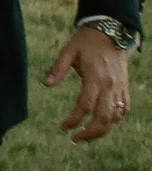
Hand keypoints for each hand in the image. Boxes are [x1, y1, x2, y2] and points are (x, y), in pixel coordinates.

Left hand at [46, 26, 131, 140]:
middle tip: (75, 139)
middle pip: (104, 118)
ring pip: (115, 117)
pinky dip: (115, 120)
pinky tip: (103, 125)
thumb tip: (46, 85)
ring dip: (102, 131)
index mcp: (94, 77)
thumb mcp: (69, 50)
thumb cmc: (86, 41)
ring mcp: (119, 87)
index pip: (85, 106)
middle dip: (90, 133)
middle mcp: (110, 85)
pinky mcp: (124, 87)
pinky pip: (124, 109)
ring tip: (87, 136)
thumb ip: (58, 68)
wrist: (111, 31)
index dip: (74, 120)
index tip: (63, 127)